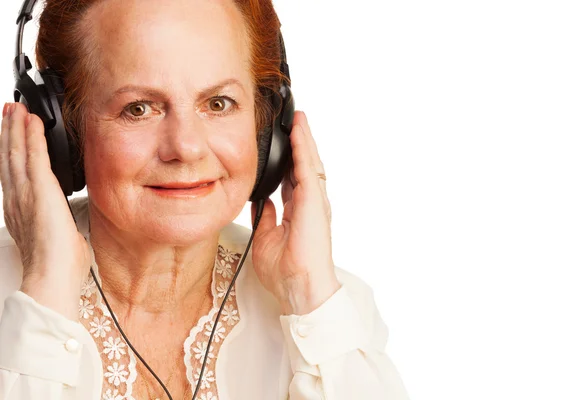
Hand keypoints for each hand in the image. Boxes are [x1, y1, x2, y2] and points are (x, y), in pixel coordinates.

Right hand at [0, 103, 89, 320]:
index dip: (10, 154)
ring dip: (17, 129)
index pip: (14, 176)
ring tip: (16, 109)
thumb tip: (68, 229)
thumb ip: (59, 229)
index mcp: (21, 213)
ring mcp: (25, 195)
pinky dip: (32, 137)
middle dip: (8, 134)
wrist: (52, 279)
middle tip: (8, 112)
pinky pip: (34, 156)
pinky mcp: (39, 191)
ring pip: (17, 153)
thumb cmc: (58, 268)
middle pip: (9, 159)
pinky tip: (32, 121)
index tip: (11, 137)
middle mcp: (17, 201)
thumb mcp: (58, 242)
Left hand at [251, 111, 340, 314]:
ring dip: (304, 139)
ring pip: (310, 162)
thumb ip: (265, 217)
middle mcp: (310, 204)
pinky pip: (308, 168)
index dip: (290, 159)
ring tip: (297, 119)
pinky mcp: (314, 201)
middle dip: (300, 143)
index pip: (294, 179)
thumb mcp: (266, 237)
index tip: (284, 142)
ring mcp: (315, 202)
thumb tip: (260, 202)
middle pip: (305, 165)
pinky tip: (298, 131)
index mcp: (299, 212)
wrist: (299, 288)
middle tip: (294, 122)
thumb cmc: (287, 271)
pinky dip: (303, 147)